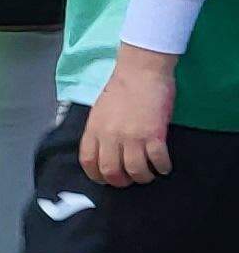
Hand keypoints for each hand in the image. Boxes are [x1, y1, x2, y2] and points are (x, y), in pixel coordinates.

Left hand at [83, 51, 178, 186]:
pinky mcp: (154, 133)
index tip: (105, 179)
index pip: (88, 162)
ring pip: (135, 170)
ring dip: (143, 177)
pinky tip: (164, 166)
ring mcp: (132, 136)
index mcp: (94, 130)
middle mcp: (110, 136)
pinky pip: (158, 160)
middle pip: (111, 171)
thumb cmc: (121, 89)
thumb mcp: (100, 112)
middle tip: (130, 180)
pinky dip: (162, 167)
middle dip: (121, 181)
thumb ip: (99, 132)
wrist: (141, 71)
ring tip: (149, 174)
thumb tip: (103, 150)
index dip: (97, 176)